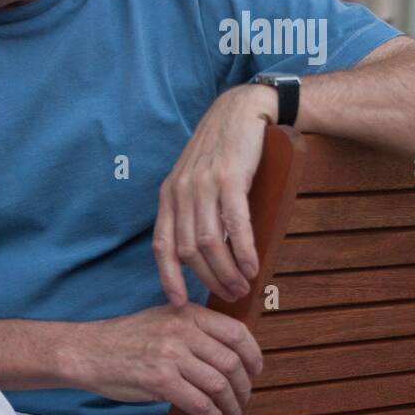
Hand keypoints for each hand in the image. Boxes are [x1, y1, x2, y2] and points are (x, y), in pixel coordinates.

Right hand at [71, 303, 262, 414]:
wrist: (89, 350)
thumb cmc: (126, 338)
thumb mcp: (164, 318)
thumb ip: (195, 328)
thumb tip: (229, 351)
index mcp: (188, 313)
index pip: (236, 332)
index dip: (253, 355)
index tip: (256, 370)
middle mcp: (183, 330)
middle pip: (231, 362)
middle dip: (244, 386)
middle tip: (244, 398)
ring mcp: (171, 355)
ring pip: (219, 384)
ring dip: (231, 405)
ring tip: (231, 413)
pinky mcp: (160, 380)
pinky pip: (199, 403)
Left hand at [152, 83, 276, 305]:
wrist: (240, 110)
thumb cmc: (220, 148)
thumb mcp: (194, 177)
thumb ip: (191, 209)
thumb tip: (199, 252)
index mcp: (169, 194)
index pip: (162, 245)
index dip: (169, 278)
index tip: (180, 303)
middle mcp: (181, 191)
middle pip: (188, 250)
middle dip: (209, 279)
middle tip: (230, 295)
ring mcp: (204, 184)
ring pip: (210, 242)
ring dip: (227, 271)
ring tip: (243, 285)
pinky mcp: (230, 178)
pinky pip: (234, 224)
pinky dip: (243, 250)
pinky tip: (253, 266)